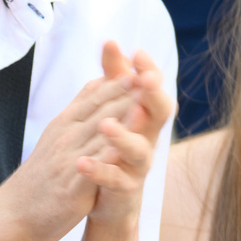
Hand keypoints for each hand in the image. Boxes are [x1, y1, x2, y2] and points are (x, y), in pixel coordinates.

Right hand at [0, 57, 154, 240]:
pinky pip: (92, 170)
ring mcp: (68, 160)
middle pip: (102, 110)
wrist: (14, 212)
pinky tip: (124, 153)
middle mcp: (67, 136)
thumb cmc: (41, 175)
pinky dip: (108, 159)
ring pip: (99, 136)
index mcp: (66, 123)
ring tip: (144, 107)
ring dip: (123, 121)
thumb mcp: (57, 134)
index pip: (96, 95)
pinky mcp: (72, 187)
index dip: (120, 81)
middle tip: (153, 75)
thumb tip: (98, 82)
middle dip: (128, 93)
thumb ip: (80, 110)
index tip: (144, 65)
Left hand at [72, 42, 170, 230]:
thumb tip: (111, 41)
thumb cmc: (113, 149)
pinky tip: (82, 163)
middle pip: (159, 113)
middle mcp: (147, 138)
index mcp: (143, 116)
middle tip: (144, 80)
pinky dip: (101, 171)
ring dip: (123, 136)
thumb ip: (113, 78)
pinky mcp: (124, 190)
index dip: (148, 69)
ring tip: (106, 126)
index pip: (152, 87)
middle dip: (152, 95)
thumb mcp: (113, 109)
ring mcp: (137, 166)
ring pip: (139, 149)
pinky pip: (117, 180)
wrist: (107, 200)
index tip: (137, 52)